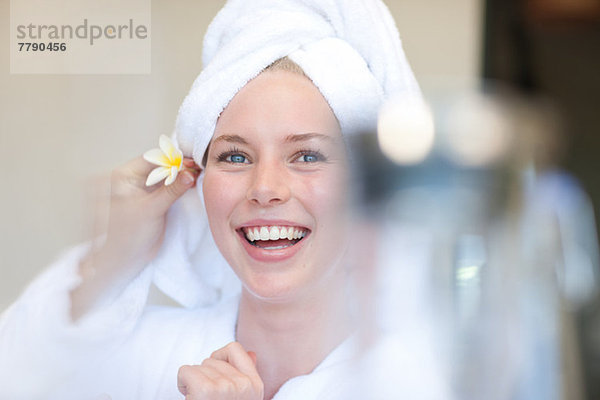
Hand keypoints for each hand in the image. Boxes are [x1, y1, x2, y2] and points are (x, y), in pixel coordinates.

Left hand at [70, 156, 200, 319]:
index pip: (151, 160)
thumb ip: (172, 190)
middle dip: (178, 167)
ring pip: (164, 176)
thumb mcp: (151, 210)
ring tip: (196, 175)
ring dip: (180, 176)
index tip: (192, 162)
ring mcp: (141, 190)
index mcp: (121, 177)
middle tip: (197, 168)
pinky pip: (167, 187)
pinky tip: (190, 184)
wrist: (124, 262)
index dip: (172, 160)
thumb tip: (189, 173)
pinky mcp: (151, 200)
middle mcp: (130, 180)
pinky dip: (179, 186)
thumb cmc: (126, 238)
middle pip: (159, 166)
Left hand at [178, 342, 263, 399]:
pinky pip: (185, 371)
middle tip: (208, 397)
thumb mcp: (243, 397)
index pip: (235, 348)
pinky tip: (189, 397)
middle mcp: (243, 385)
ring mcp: (225, 387)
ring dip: (194, 382)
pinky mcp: (205, 390)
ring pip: (199, 366)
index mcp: (255, 386)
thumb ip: (247, 376)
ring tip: (200, 399)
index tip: (215, 378)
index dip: (219, 358)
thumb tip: (252, 354)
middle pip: (213, 359)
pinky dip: (182, 383)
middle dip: (205, 376)